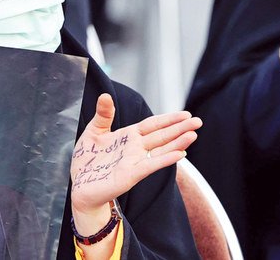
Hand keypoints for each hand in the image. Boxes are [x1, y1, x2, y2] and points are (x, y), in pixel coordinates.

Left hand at [70, 94, 201, 216]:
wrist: (81, 185)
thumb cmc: (87, 159)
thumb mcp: (93, 131)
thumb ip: (103, 114)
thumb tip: (106, 94)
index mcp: (128, 136)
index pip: (152, 125)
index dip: (168, 119)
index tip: (185, 114)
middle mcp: (135, 148)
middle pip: (161, 135)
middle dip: (179, 128)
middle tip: (198, 121)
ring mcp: (135, 161)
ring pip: (161, 150)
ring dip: (178, 142)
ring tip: (193, 134)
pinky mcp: (131, 174)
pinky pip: (151, 165)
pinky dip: (166, 159)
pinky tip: (180, 153)